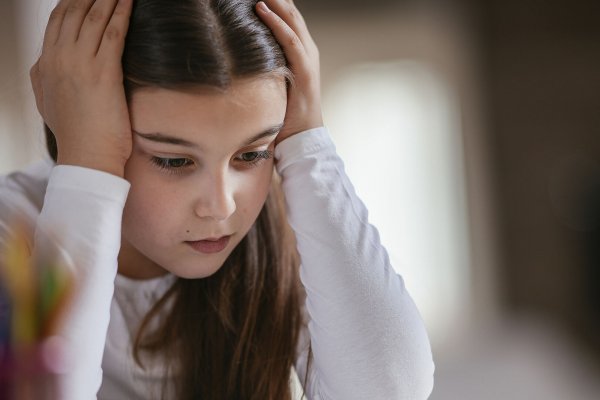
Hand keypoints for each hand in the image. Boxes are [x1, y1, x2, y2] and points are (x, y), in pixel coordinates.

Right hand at [30, 0, 133, 176]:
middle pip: (74, 12)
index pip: (58, 21)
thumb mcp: (47, 102)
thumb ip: (44, 77)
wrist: (86, 157)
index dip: (73, 2)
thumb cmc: (75, 134)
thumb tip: (43, 62)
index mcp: (45, 64)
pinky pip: (113, 32)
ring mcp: (80, 64)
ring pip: (94, 17)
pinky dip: (122, 12)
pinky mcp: (103, 73)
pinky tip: (130, 1)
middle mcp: (59, 59)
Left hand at [256, 0, 323, 143]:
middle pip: (290, 12)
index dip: (273, 0)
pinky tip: (261, 8)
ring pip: (292, 19)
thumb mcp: (272, 82)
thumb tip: (238, 57)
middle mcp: (307, 50)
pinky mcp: (305, 71)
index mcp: (300, 52)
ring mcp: (308, 59)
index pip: (287, 17)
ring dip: (275, 0)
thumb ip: (263, 66)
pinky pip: (290, 40)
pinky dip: (276, 22)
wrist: (302, 138)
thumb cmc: (284, 114)